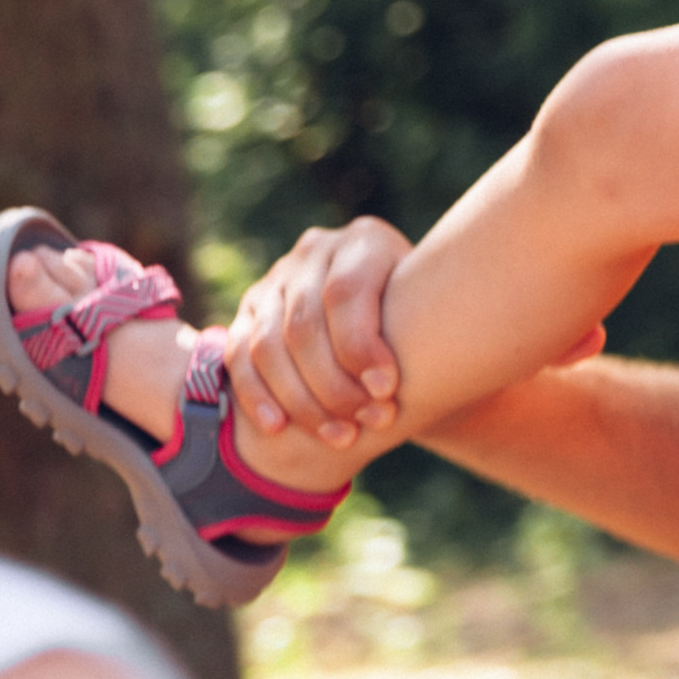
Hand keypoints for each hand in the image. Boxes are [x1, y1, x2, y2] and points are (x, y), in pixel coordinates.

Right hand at [222, 218, 410, 452]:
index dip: (361, 347)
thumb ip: (430, 324)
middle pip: (304, 326)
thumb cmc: (428, 325)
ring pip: (268, 345)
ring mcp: (276, 279)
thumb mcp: (439, 313)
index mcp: (365, 242)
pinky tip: (279, 428)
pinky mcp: (250, 312)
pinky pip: (240, 357)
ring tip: (340, 437)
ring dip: (302, 400)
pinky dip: (256, 395)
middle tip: (371, 421)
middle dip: (336, 385)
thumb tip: (428, 362)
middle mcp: (314, 251)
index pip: (345, 294)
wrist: (400, 323)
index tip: (387, 391)